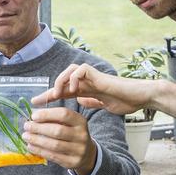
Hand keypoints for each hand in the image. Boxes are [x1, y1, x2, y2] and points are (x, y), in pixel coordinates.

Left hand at [22, 107, 96, 174]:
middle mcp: (82, 135)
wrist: (86, 154)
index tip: (33, 116)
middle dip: (39, 128)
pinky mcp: (72, 162)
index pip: (64, 114)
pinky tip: (30, 146)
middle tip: (26, 126)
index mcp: (80, 121)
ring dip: (36, 140)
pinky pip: (52, 156)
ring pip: (54, 145)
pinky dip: (39, 150)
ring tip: (26, 136)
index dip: (47, 114)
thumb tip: (33, 117)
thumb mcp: (69, 123)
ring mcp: (78, 150)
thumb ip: (54, 118)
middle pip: (57, 131)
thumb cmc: (71, 134)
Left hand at [32, 63, 155, 116]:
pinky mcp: (99, 74)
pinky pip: (81, 69)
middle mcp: (87, 81)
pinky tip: (74, 89)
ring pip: (69, 69)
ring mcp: (92, 76)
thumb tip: (79, 100)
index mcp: (86, 89)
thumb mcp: (103, 105)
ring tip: (58, 94)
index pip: (63, 90)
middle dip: (50, 88)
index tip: (35, 103)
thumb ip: (91, 101)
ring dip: (61, 81)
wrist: (139, 97)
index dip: (49, 96)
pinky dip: (75, 77)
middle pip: (63, 78)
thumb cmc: (125, 100)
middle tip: (43, 100)